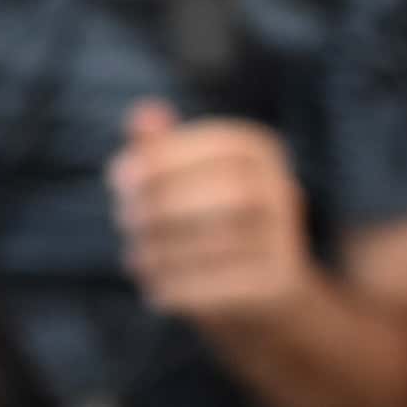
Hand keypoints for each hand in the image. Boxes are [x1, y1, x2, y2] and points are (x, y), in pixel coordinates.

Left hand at [113, 101, 315, 327]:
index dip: (162, 159)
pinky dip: (179, 287)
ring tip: (136, 259)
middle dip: (162, 205)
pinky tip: (155, 288)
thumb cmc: (205, 220)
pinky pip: (223, 283)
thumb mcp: (180, 179)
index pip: (219, 145)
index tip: (117, 180)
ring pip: (221, 239)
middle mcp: (285, 190)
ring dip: (163, 250)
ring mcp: (289, 239)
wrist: (264, 294)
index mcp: (261, 152)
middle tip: (124, 221)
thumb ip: (159, 147)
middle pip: (226, 191)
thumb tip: (144, 111)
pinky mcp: (282, 285)